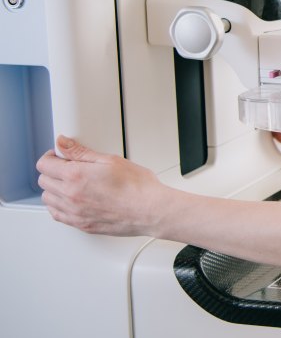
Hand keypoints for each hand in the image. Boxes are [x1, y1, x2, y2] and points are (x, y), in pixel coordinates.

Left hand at [36, 136, 168, 236]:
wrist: (150, 210)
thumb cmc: (137, 186)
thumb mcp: (110, 160)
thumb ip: (81, 152)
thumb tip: (63, 144)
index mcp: (76, 176)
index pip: (44, 164)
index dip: (51, 156)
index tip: (60, 156)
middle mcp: (70, 195)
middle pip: (43, 181)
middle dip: (52, 171)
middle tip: (68, 168)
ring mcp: (74, 212)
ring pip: (47, 199)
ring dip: (54, 189)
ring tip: (71, 184)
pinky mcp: (80, 224)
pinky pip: (56, 215)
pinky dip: (58, 206)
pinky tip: (72, 200)